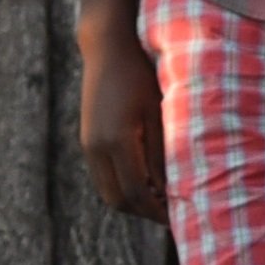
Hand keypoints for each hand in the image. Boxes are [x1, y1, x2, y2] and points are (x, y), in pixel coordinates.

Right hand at [77, 13, 166, 222]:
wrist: (107, 48)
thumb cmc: (140, 74)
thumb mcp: (159, 112)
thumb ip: (162, 153)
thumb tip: (171, 190)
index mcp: (117, 141)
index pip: (136, 193)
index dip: (157, 211)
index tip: (178, 217)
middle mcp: (96, 148)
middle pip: (118, 200)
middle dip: (144, 212)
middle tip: (171, 213)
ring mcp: (88, 145)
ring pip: (108, 191)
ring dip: (132, 201)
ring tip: (160, 199)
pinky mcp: (87, 140)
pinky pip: (103, 177)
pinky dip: (122, 186)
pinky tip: (145, 179)